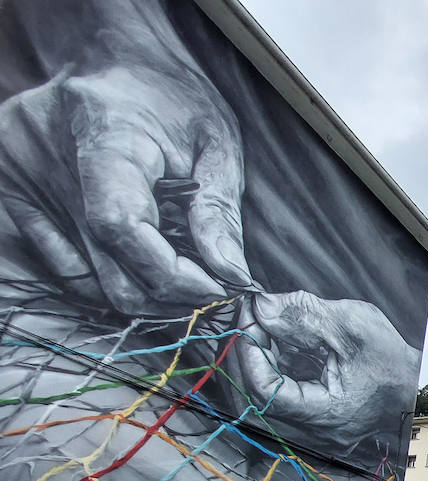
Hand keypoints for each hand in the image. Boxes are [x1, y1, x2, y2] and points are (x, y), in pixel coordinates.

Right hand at [0, 54, 249, 313]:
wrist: (115, 64)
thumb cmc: (171, 99)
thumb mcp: (215, 142)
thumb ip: (220, 210)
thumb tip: (230, 275)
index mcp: (101, 133)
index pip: (120, 226)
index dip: (172, 274)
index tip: (217, 286)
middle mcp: (45, 155)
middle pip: (105, 266)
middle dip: (167, 293)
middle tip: (209, 287)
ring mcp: (18, 176)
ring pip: (86, 280)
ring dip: (142, 290)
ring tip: (178, 268)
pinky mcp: (10, 192)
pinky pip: (65, 268)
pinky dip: (109, 276)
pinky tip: (141, 258)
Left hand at [234, 291, 419, 452]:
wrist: (413, 381)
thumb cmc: (392, 358)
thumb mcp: (352, 324)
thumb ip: (303, 314)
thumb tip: (261, 307)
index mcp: (328, 414)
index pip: (265, 390)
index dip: (249, 351)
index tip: (248, 317)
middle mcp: (317, 433)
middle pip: (256, 398)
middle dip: (249, 353)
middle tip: (251, 317)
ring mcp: (312, 432)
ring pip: (262, 400)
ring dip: (257, 361)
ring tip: (266, 328)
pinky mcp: (309, 423)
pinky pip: (276, 400)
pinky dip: (271, 370)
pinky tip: (278, 346)